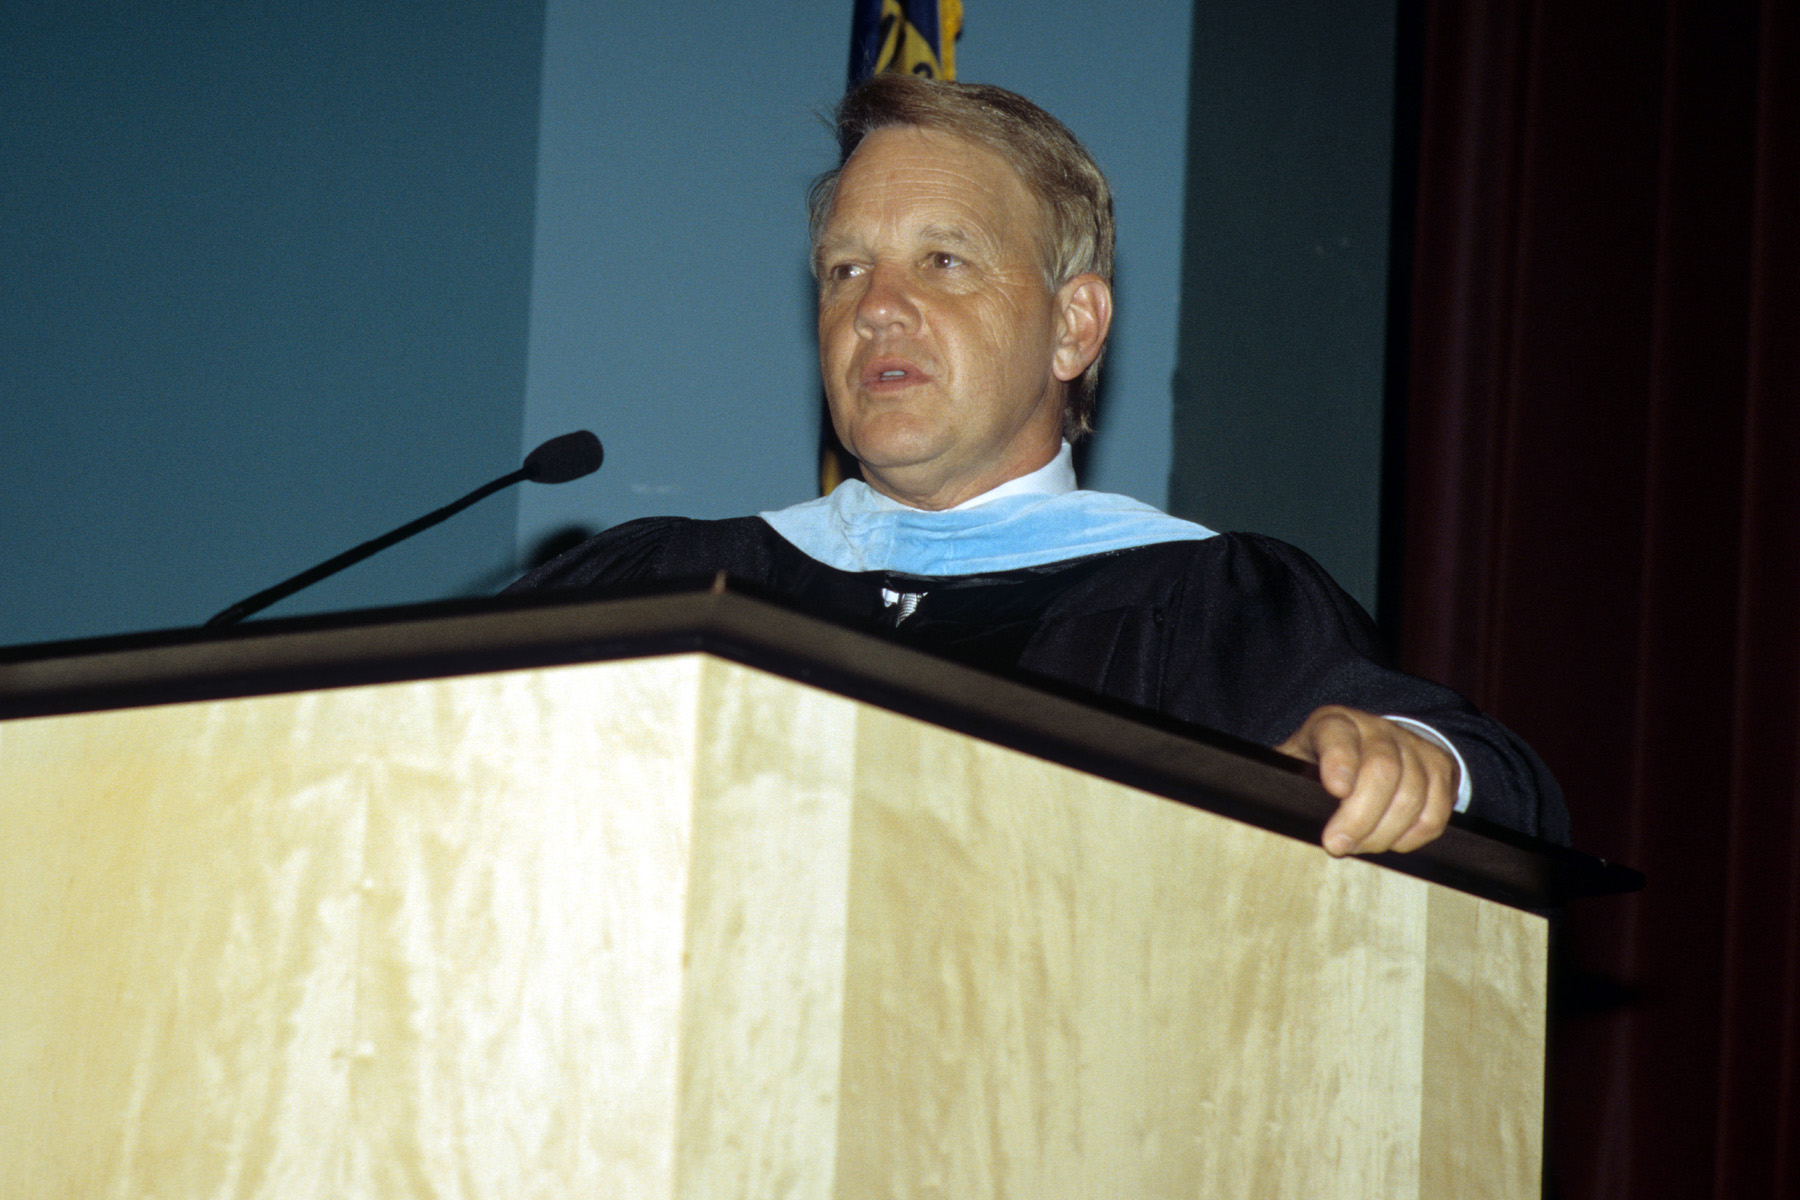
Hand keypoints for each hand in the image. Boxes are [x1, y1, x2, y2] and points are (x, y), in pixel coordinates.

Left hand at [1275, 706, 1456, 855]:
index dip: (1339, 760)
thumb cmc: (1319, 765)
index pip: (1337, 734)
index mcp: (1333, 723)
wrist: (1367, 749)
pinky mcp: (1439, 768)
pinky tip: (1391, 841)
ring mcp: (1411, 745)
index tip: (1336, 789)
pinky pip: (1436, 811)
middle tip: (1337, 845)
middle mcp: (1376, 729)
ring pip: (1411, 794)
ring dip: (1384, 832)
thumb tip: (1268, 811)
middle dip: (1360, 816)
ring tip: (1359, 846)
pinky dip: (1413, 836)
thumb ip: (1281, 780)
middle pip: (1382, 769)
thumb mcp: (1294, 764)